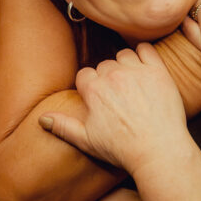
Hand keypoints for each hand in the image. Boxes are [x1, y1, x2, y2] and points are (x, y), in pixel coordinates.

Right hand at [38, 45, 189, 176]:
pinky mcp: (158, 71)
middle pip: (105, 65)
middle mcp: (113, 76)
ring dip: (125, 64)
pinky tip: (145, 66)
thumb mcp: (87, 141)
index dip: (90, 86)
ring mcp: (136, 72)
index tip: (99, 98)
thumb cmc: (122, 149)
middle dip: (108, 77)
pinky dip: (144, 53)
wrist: (158, 151)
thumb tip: (42, 119)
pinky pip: (147, 49)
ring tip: (132, 82)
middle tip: (119, 95)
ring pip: (124, 55)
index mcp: (94, 90)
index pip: (85, 75)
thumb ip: (63, 126)